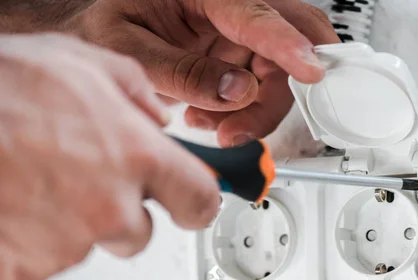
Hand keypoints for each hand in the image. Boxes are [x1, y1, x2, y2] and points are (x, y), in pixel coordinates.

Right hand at [0, 34, 219, 279]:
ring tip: (40, 178)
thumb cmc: (1, 89)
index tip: (191, 203)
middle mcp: (111, 207)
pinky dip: (39, 237)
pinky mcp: (31, 267)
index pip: (200, 201)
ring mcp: (70, 243)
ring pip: (93, 244)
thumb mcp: (83, 62)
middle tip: (85, 177)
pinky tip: (20, 199)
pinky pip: (51, 258)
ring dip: (77, 220)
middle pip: (142, 233)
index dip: (197, 202)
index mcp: (137, 157)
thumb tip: (158, 118)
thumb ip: (136, 92)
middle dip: (123, 211)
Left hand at [64, 0, 338, 146]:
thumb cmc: (106, 28)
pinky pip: (267, 89)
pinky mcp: (243, 57)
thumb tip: (237, 92)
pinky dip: (249, 114)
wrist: (101, 38)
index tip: (311, 71)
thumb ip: (180, 71)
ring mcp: (242, 33)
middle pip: (293, 37)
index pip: (257, 15)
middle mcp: (232, 7)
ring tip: (214, 126)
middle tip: (245, 126)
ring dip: (260, 110)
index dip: (288, 45)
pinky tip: (212, 117)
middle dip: (283, 89)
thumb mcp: (126, 47)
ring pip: (285, 71)